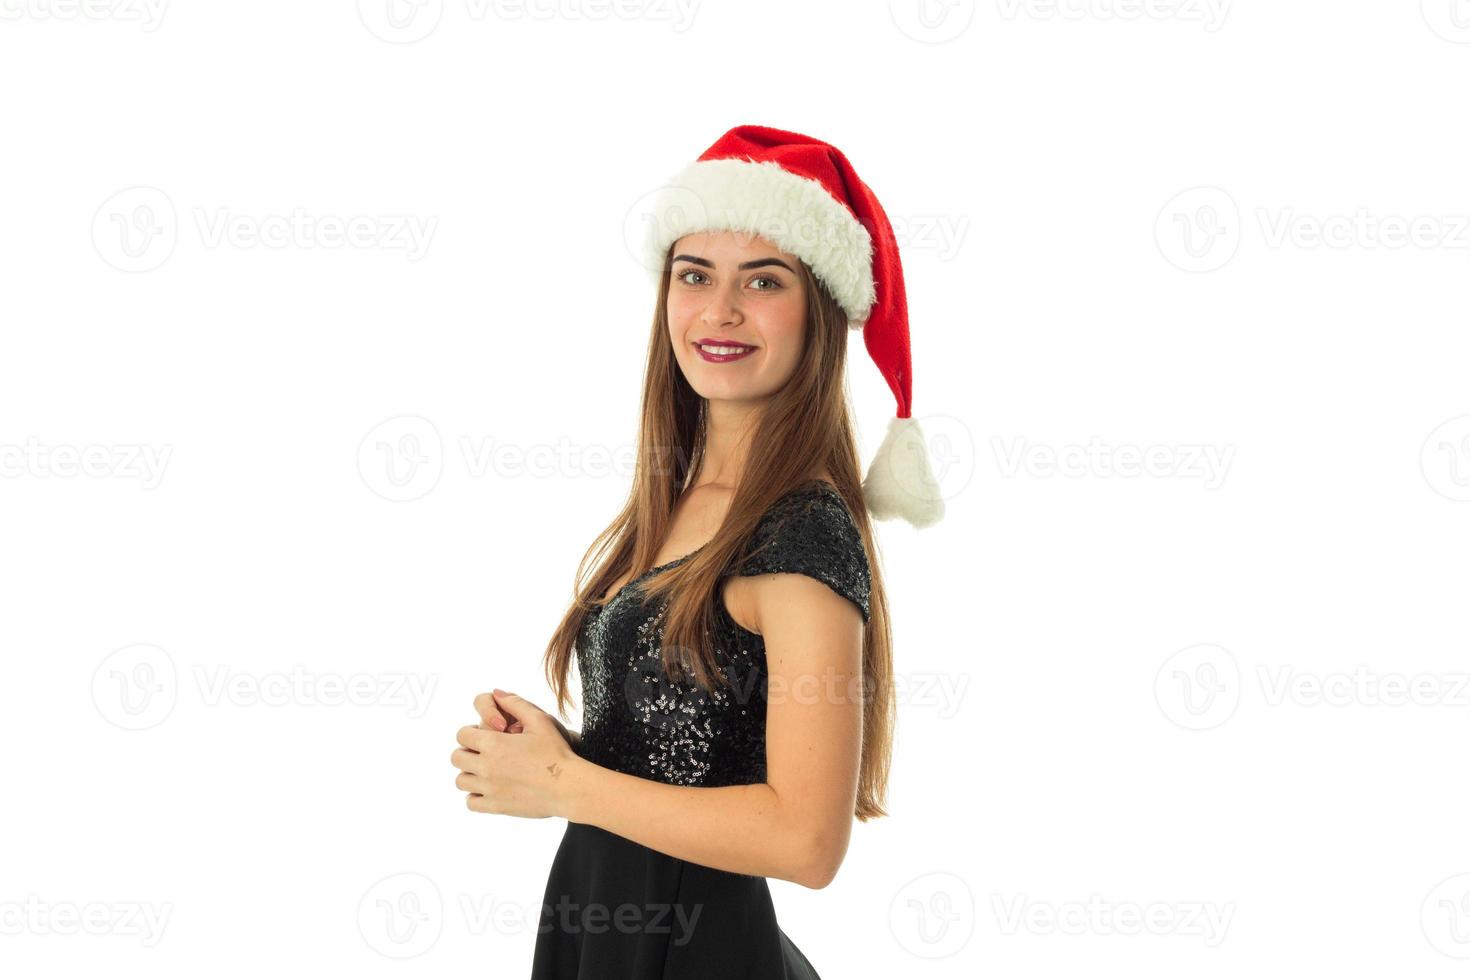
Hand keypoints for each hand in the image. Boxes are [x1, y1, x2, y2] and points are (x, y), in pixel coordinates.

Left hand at [452, 689, 578, 818]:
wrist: (568, 787)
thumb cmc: (556, 752)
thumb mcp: (540, 720)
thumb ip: (516, 704)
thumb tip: (497, 693)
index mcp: (493, 744)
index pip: (462, 735)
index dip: (470, 733)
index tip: (482, 736)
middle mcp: (486, 766)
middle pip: (457, 758)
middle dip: (467, 752)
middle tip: (483, 753)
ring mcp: (489, 788)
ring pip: (461, 781)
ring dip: (470, 774)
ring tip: (486, 771)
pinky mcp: (496, 806)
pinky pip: (471, 803)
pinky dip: (476, 796)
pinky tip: (491, 789)